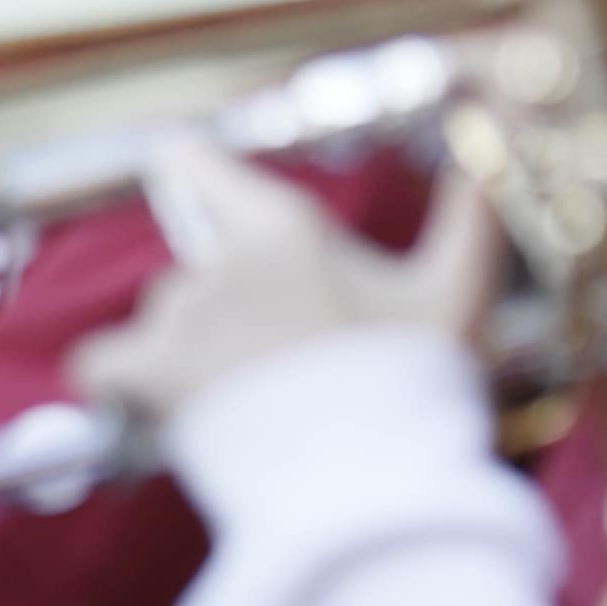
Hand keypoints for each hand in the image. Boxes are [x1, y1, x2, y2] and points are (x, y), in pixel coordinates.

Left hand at [73, 134, 497, 428]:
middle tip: (280, 364)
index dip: (187, 171)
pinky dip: (123, 385)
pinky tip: (165, 412)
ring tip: (248, 404)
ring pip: (162, 322)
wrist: (374, 482)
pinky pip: (101, 366)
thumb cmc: (420, 386)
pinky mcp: (148, 374)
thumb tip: (504, 123)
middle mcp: (221, 260)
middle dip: (225, 310)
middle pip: (194, 270)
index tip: (182, 171)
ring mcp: (181, 318)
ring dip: (187, 355)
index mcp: (284, 226)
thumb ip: (473, 209)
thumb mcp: (460, 290)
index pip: (195, 166)